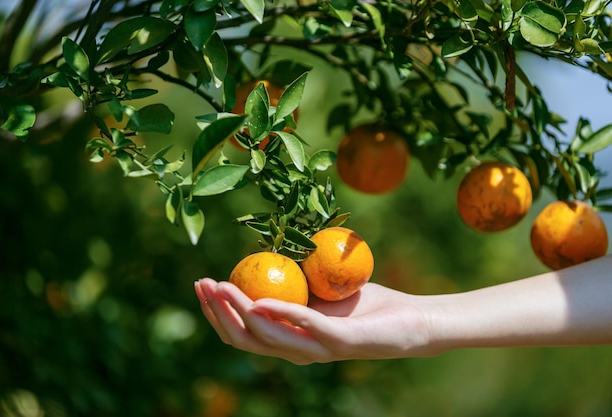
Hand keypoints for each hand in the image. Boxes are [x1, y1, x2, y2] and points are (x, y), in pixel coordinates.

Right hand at [194, 278, 432, 363]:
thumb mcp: (320, 289)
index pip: (242, 330)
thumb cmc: (365, 303)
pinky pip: (306, 326)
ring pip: (267, 337)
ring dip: (241, 311)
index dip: (218, 310)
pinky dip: (283, 312)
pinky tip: (264, 298)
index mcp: (289, 338)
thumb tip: (263, 259)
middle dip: (219, 311)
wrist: (411, 319)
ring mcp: (317, 349)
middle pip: (245, 337)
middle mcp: (297, 349)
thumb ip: (294, 282)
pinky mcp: (340, 343)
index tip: (203, 283)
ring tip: (224, 287)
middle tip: (203, 284)